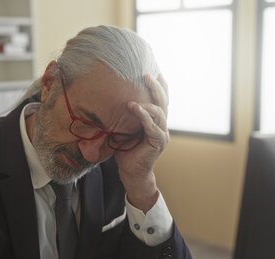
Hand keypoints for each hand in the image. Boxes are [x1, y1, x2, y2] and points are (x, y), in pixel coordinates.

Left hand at [115, 74, 169, 212]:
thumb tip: (110, 100)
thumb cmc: (127, 151)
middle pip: (164, 101)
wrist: (131, 173)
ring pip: (160, 112)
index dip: (160, 85)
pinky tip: (135, 107)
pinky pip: (152, 127)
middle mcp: (162, 126)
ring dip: (148, 101)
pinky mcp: (158, 143)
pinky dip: (144, 116)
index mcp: (156, 121)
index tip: (154, 70)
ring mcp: (162, 134)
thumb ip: (125, 116)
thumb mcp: (125, 129)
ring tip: (138, 91)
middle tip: (147, 74)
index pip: (162, 99)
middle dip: (157, 87)